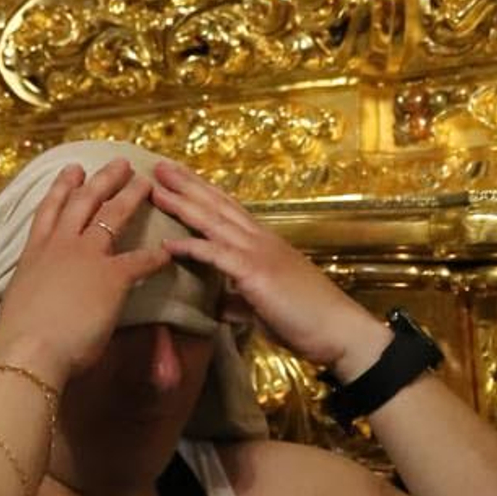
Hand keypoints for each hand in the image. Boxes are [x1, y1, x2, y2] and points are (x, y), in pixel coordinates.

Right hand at [0, 161, 173, 380]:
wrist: (29, 349)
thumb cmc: (18, 337)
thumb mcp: (20, 301)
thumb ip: (33, 292)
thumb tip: (32, 303)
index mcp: (35, 252)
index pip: (50, 210)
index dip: (63, 187)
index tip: (73, 169)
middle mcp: (60, 246)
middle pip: (84, 201)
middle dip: (103, 179)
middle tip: (120, 163)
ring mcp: (87, 257)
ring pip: (111, 216)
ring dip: (130, 196)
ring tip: (144, 183)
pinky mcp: (112, 277)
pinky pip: (140, 261)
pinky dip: (156, 257)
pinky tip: (168, 253)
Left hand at [150, 162, 391, 379]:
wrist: (339, 330)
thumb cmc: (308, 318)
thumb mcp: (265, 305)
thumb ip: (240, 299)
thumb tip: (220, 305)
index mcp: (263, 242)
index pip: (227, 209)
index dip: (202, 191)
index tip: (179, 176)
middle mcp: (259, 239)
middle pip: (217, 205)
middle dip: (186, 184)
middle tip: (159, 165)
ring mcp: (258, 253)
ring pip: (213, 221)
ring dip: (183, 203)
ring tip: (156, 187)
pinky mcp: (255, 273)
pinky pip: (217, 255)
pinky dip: (192, 248)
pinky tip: (168, 244)